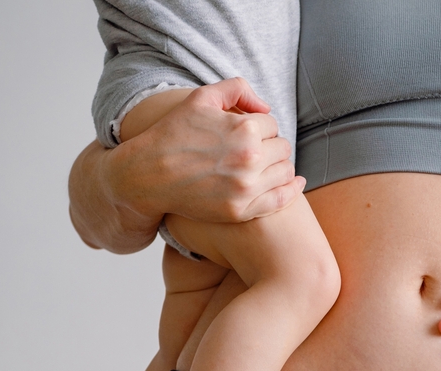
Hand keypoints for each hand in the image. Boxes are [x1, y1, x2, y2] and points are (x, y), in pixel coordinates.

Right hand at [109, 77, 303, 224]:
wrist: (147, 175)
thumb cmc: (173, 134)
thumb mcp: (201, 98)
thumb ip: (238, 89)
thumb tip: (265, 106)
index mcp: (244, 129)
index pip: (272, 124)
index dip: (258, 127)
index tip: (243, 134)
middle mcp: (249, 158)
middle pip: (282, 148)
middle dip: (269, 146)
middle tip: (251, 151)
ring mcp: (246, 187)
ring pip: (285, 171)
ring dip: (278, 166)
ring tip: (262, 165)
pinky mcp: (241, 210)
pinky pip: (282, 199)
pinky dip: (291, 189)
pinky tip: (294, 182)